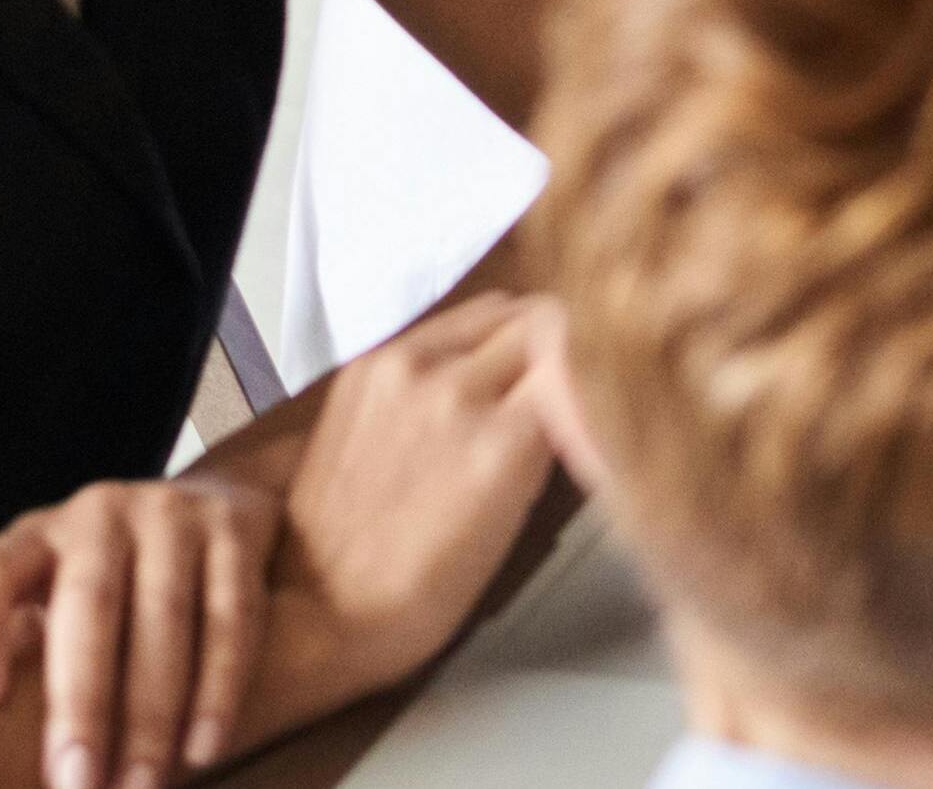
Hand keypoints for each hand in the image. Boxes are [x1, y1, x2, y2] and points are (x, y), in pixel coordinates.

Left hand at [0, 469, 276, 788]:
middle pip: (87, 605)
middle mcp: (98, 513)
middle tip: (76, 784)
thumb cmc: (104, 587)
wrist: (209, 504)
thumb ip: (23, 656)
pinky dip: (220, 688)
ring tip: (140, 785)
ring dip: (152, 713)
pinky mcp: (237, 527)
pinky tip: (203, 749)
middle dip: (82, 702)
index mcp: (33, 537)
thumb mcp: (48, 599)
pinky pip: (232, 616)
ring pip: (164, 616)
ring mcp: (172, 512)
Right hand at [257, 295, 562, 731]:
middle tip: (589, 401)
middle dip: (568, 354)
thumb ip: (426, 395)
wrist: (327, 619)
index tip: (558, 368)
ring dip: (587, 382)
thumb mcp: (367, 440)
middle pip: (537, 320)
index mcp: (383, 364)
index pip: (495, 313)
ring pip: (566, 348)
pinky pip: (581, 397)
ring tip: (599, 428)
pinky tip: (605, 448)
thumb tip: (497, 379)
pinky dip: (600, 415)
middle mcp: (424, 368)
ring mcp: (465, 400)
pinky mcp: (509, 446)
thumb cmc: (349, 551)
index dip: (536, 341)